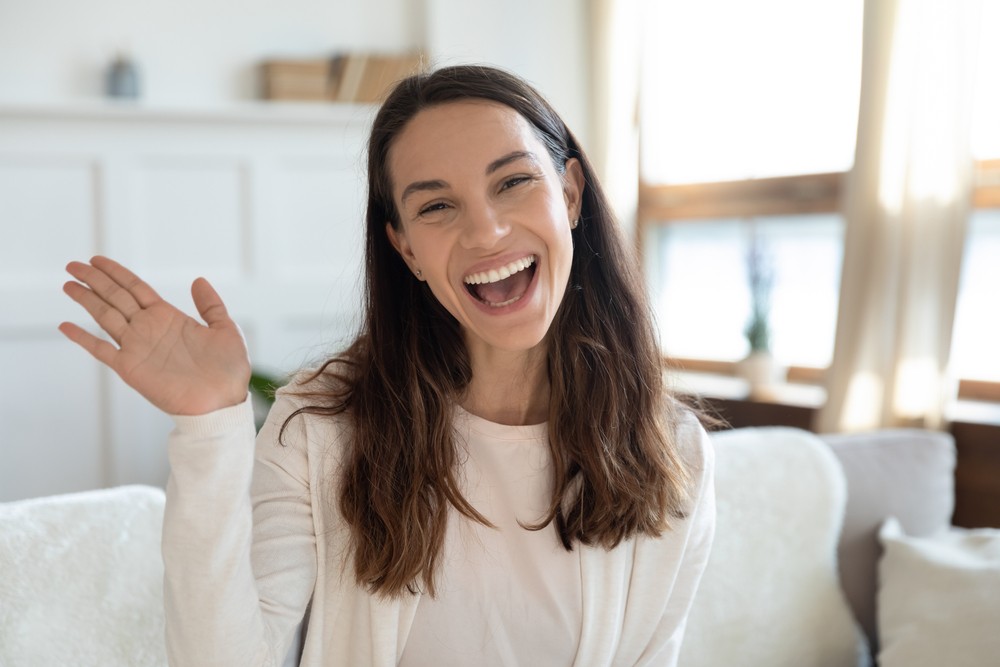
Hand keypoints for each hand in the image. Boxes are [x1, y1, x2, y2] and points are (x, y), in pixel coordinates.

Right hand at [59, 256, 250, 415]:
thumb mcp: (226, 330)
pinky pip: (101, 350)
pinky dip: (82, 338)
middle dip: (94, 280)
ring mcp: (138, 348)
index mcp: (169, 317)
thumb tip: (198, 279)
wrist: (223, 403)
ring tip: (68, 284)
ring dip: (86, 300)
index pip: (135, 288)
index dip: (116, 273)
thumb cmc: (228, 371)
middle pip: (115, 297)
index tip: (96, 260)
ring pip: (105, 316)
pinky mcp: (131, 368)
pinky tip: (65, 325)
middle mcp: (149, 329)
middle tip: (72, 265)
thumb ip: (211, 305)